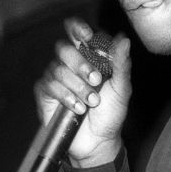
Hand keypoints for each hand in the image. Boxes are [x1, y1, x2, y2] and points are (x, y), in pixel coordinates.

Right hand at [33, 18, 131, 166]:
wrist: (99, 141)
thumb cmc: (111, 114)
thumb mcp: (122, 89)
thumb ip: (121, 65)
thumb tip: (124, 40)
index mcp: (89, 59)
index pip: (78, 35)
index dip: (78, 29)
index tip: (86, 34)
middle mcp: (71, 66)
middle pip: (65, 50)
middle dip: (81, 65)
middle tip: (96, 81)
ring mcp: (57, 80)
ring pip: (58, 70)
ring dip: (78, 87)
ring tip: (91, 103)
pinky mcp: (46, 95)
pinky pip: (49, 86)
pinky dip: (66, 97)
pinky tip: (77, 108)